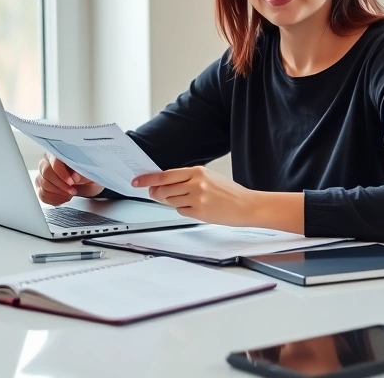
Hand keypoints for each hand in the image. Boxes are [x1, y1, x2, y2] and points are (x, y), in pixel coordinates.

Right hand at [34, 152, 104, 204]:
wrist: (87, 184)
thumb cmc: (86, 173)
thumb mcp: (88, 171)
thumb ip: (81, 172)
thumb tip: (75, 177)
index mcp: (58, 154)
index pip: (54, 162)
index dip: (62, 174)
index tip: (72, 182)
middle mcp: (47, 162)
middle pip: (46, 174)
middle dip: (61, 185)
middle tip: (73, 190)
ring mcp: (42, 175)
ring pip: (43, 186)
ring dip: (59, 194)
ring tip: (70, 194)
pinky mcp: (41, 187)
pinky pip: (43, 195)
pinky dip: (54, 199)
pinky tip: (64, 197)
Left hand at [131, 166, 258, 225]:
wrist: (246, 205)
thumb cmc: (229, 192)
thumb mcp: (208, 177)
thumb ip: (186, 179)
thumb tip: (163, 184)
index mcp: (197, 171)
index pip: (165, 175)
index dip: (148, 179)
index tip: (137, 182)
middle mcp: (196, 183)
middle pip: (164, 189)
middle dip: (156, 193)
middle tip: (155, 194)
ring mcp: (197, 198)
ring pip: (170, 201)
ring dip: (172, 202)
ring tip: (188, 200)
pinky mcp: (199, 212)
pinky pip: (180, 211)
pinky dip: (183, 210)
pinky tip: (195, 208)